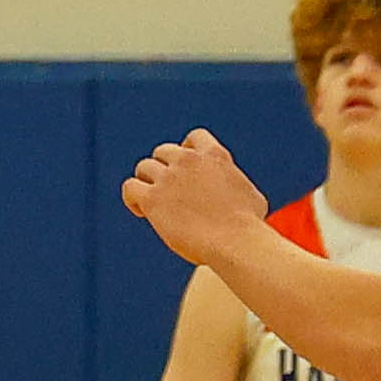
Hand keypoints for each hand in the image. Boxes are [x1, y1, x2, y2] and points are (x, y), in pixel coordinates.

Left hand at [121, 130, 276, 264]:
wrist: (237, 242)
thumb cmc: (248, 227)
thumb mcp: (250, 194)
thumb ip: (232, 184)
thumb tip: (229, 189)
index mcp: (215, 156)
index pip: (194, 138)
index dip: (186, 151)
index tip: (186, 169)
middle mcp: (189, 161)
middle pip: (163, 152)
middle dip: (164, 169)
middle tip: (169, 192)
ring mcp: (169, 178)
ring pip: (144, 167)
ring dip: (147, 183)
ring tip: (154, 204)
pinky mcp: (153, 199)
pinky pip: (130, 187)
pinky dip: (133, 198)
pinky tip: (143, 212)